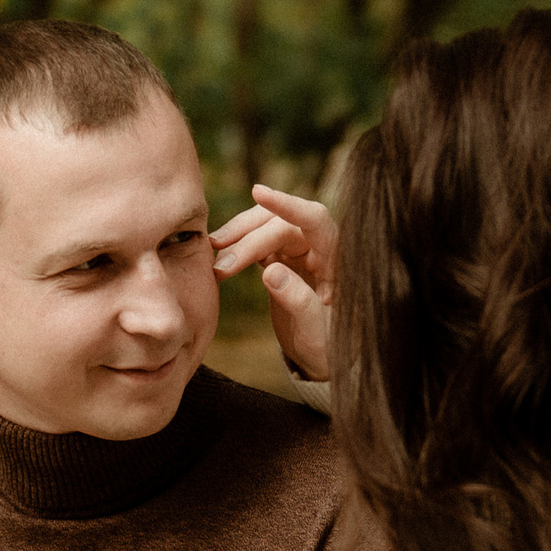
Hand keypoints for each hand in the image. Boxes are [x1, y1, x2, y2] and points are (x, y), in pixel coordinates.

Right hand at [211, 185, 337, 381]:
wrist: (323, 358)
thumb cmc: (330, 347)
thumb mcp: (315, 332)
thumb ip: (298, 301)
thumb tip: (270, 270)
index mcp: (338, 258)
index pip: (315, 219)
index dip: (288, 204)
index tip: (258, 192)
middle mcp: (320, 247)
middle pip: (282, 224)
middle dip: (249, 239)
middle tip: (220, 265)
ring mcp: (301, 250)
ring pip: (267, 228)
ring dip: (239, 237)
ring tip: (212, 254)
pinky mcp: (283, 258)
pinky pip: (258, 242)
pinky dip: (238, 247)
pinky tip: (218, 256)